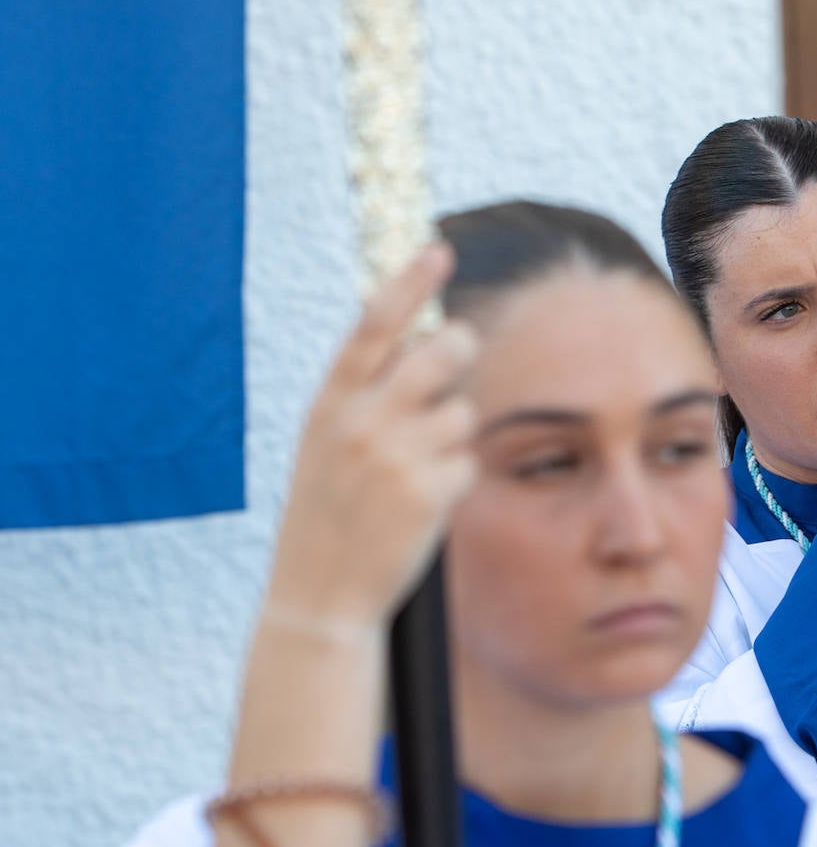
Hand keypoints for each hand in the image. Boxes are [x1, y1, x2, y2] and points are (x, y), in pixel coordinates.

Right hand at [266, 244, 479, 627]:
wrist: (318, 598)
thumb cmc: (326, 518)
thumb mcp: (325, 446)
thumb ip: (364, 396)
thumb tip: (423, 343)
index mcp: (328, 404)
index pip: (373, 325)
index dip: (408, 282)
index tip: (438, 248)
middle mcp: (360, 421)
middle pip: (442, 351)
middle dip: (460, 351)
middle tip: (455, 362)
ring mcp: (395, 456)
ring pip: (463, 412)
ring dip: (452, 437)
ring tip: (414, 473)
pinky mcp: (429, 491)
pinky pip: (468, 462)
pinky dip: (454, 481)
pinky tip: (421, 507)